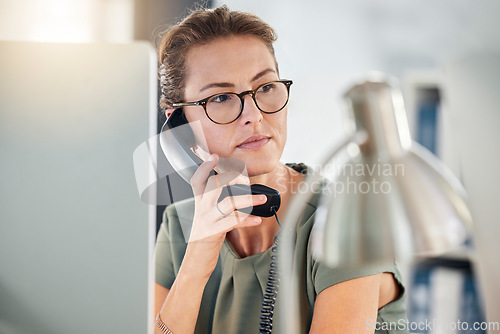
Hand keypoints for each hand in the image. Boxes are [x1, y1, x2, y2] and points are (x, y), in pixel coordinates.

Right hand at [182, 154, 266, 277]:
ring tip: (262, 198)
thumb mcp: (208, 218)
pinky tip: (257, 220)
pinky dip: (246, 220)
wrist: (195, 263)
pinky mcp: (213, 234)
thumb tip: (236, 194)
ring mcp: (206, 221)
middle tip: (247, 178)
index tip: (214, 156)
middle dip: (232, 177)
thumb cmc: (205, 238)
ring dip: (248, 199)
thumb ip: (216, 204)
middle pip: (214, 185)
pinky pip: (232, 223)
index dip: (204, 167)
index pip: (197, 180)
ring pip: (227, 203)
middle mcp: (201, 209)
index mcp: (199, 204)